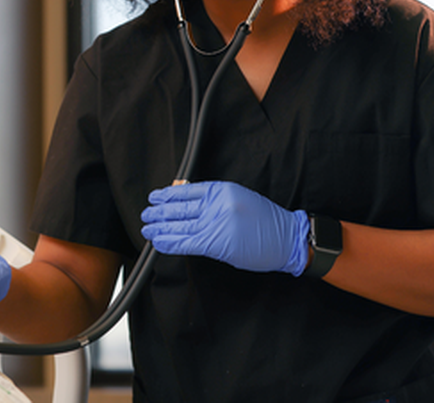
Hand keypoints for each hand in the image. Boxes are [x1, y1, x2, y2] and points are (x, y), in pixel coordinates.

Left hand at [140, 181, 309, 275]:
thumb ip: (212, 196)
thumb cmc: (265, 220)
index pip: (186, 191)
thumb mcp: (238, 197)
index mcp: (222, 190)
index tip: (155, 197)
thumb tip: (182, 191)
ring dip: (160, 228)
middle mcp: (217, 204)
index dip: (167, 195)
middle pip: (180, 208)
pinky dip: (170, 243)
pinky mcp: (217, 243)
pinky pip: (186, 243)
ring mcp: (216, 223)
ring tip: (148, 229)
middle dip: (159, 212)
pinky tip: (159, 243)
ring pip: (180, 225)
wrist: (287, 238)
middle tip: (146, 214)